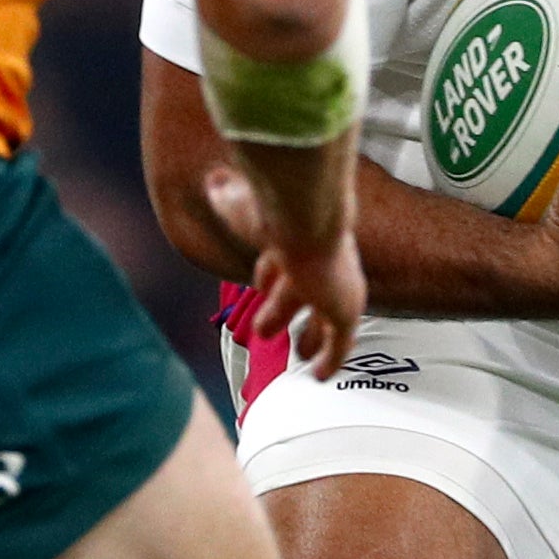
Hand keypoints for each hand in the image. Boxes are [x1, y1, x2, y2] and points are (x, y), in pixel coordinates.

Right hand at [202, 164, 367, 374]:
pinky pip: (338, 344)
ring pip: (323, 319)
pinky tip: (321, 376)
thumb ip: (229, 197)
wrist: (307, 219)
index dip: (269, 273)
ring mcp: (337, 287)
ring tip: (299, 354)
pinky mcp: (345, 311)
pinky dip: (330, 359)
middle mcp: (322, 261)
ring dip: (309, 335)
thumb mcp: (244, 205)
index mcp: (299, 237)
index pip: (283, 258)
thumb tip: (214, 182)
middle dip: (283, 308)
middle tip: (266, 328)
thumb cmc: (275, 211)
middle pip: (302, 290)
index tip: (259, 284)